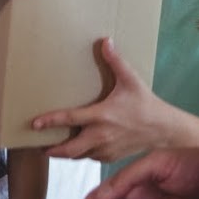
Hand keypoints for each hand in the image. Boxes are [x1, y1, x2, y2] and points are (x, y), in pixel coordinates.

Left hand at [34, 37, 173, 161]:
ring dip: (67, 154)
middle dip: (53, 150)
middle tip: (41, 147)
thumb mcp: (131, 80)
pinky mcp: (112, 157)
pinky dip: (83, 155)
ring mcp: (106, 149)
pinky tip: (79, 148)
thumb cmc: (146, 104)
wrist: (164, 129)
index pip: (70, 119)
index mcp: (102, 116)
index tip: (35, 124)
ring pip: (79, 156)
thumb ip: (116, 61)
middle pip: (69, 149)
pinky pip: (91, 158)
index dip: (50, 121)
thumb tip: (106, 40)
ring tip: (55, 149)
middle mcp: (101, 135)